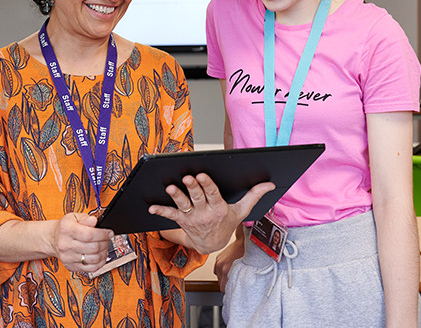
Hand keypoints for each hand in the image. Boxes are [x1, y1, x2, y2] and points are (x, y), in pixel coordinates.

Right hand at [51, 213, 113, 273]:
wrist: (53, 239)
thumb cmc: (65, 228)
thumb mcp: (73, 217)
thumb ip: (85, 218)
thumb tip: (93, 221)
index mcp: (66, 229)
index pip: (89, 235)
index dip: (103, 234)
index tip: (109, 233)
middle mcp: (65, 244)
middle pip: (93, 248)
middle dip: (105, 243)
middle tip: (107, 239)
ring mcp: (68, 257)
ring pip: (93, 259)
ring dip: (103, 253)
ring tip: (104, 246)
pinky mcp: (71, 266)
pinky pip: (91, 268)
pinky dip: (100, 263)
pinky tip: (100, 256)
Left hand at [148, 173, 273, 253]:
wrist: (212, 245)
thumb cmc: (226, 223)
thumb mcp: (241, 211)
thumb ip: (254, 196)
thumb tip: (269, 183)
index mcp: (219, 209)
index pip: (213, 195)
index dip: (207, 185)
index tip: (202, 175)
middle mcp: (205, 214)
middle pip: (197, 198)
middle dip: (192, 188)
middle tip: (187, 178)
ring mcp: (192, 218)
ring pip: (183, 205)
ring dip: (176, 196)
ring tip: (170, 187)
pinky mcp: (181, 221)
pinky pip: (170, 216)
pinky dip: (161, 211)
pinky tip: (152, 206)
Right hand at [213, 236, 244, 291]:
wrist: (243, 242)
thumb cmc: (246, 255)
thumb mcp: (244, 270)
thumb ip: (237, 280)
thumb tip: (236, 287)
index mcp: (226, 270)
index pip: (223, 288)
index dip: (228, 291)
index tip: (232, 291)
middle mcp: (220, 266)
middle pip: (220, 284)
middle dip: (226, 284)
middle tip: (234, 282)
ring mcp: (218, 262)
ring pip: (218, 277)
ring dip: (223, 278)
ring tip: (231, 275)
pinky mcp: (217, 259)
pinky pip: (217, 270)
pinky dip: (221, 271)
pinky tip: (227, 269)